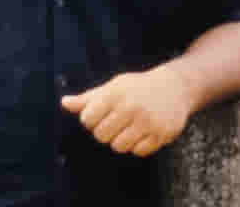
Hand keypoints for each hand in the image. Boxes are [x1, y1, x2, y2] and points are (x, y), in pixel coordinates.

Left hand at [60, 64, 195, 156]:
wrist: (176, 87)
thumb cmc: (138, 87)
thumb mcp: (113, 87)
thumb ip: (88, 98)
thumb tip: (64, 103)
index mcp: (116, 93)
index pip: (87, 119)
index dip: (91, 119)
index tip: (101, 114)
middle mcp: (131, 107)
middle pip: (101, 136)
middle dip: (105, 131)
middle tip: (117, 121)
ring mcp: (147, 122)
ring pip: (118, 147)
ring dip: (121, 140)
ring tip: (129, 127)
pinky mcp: (161, 134)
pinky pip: (138, 152)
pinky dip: (138, 146)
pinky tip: (143, 132)